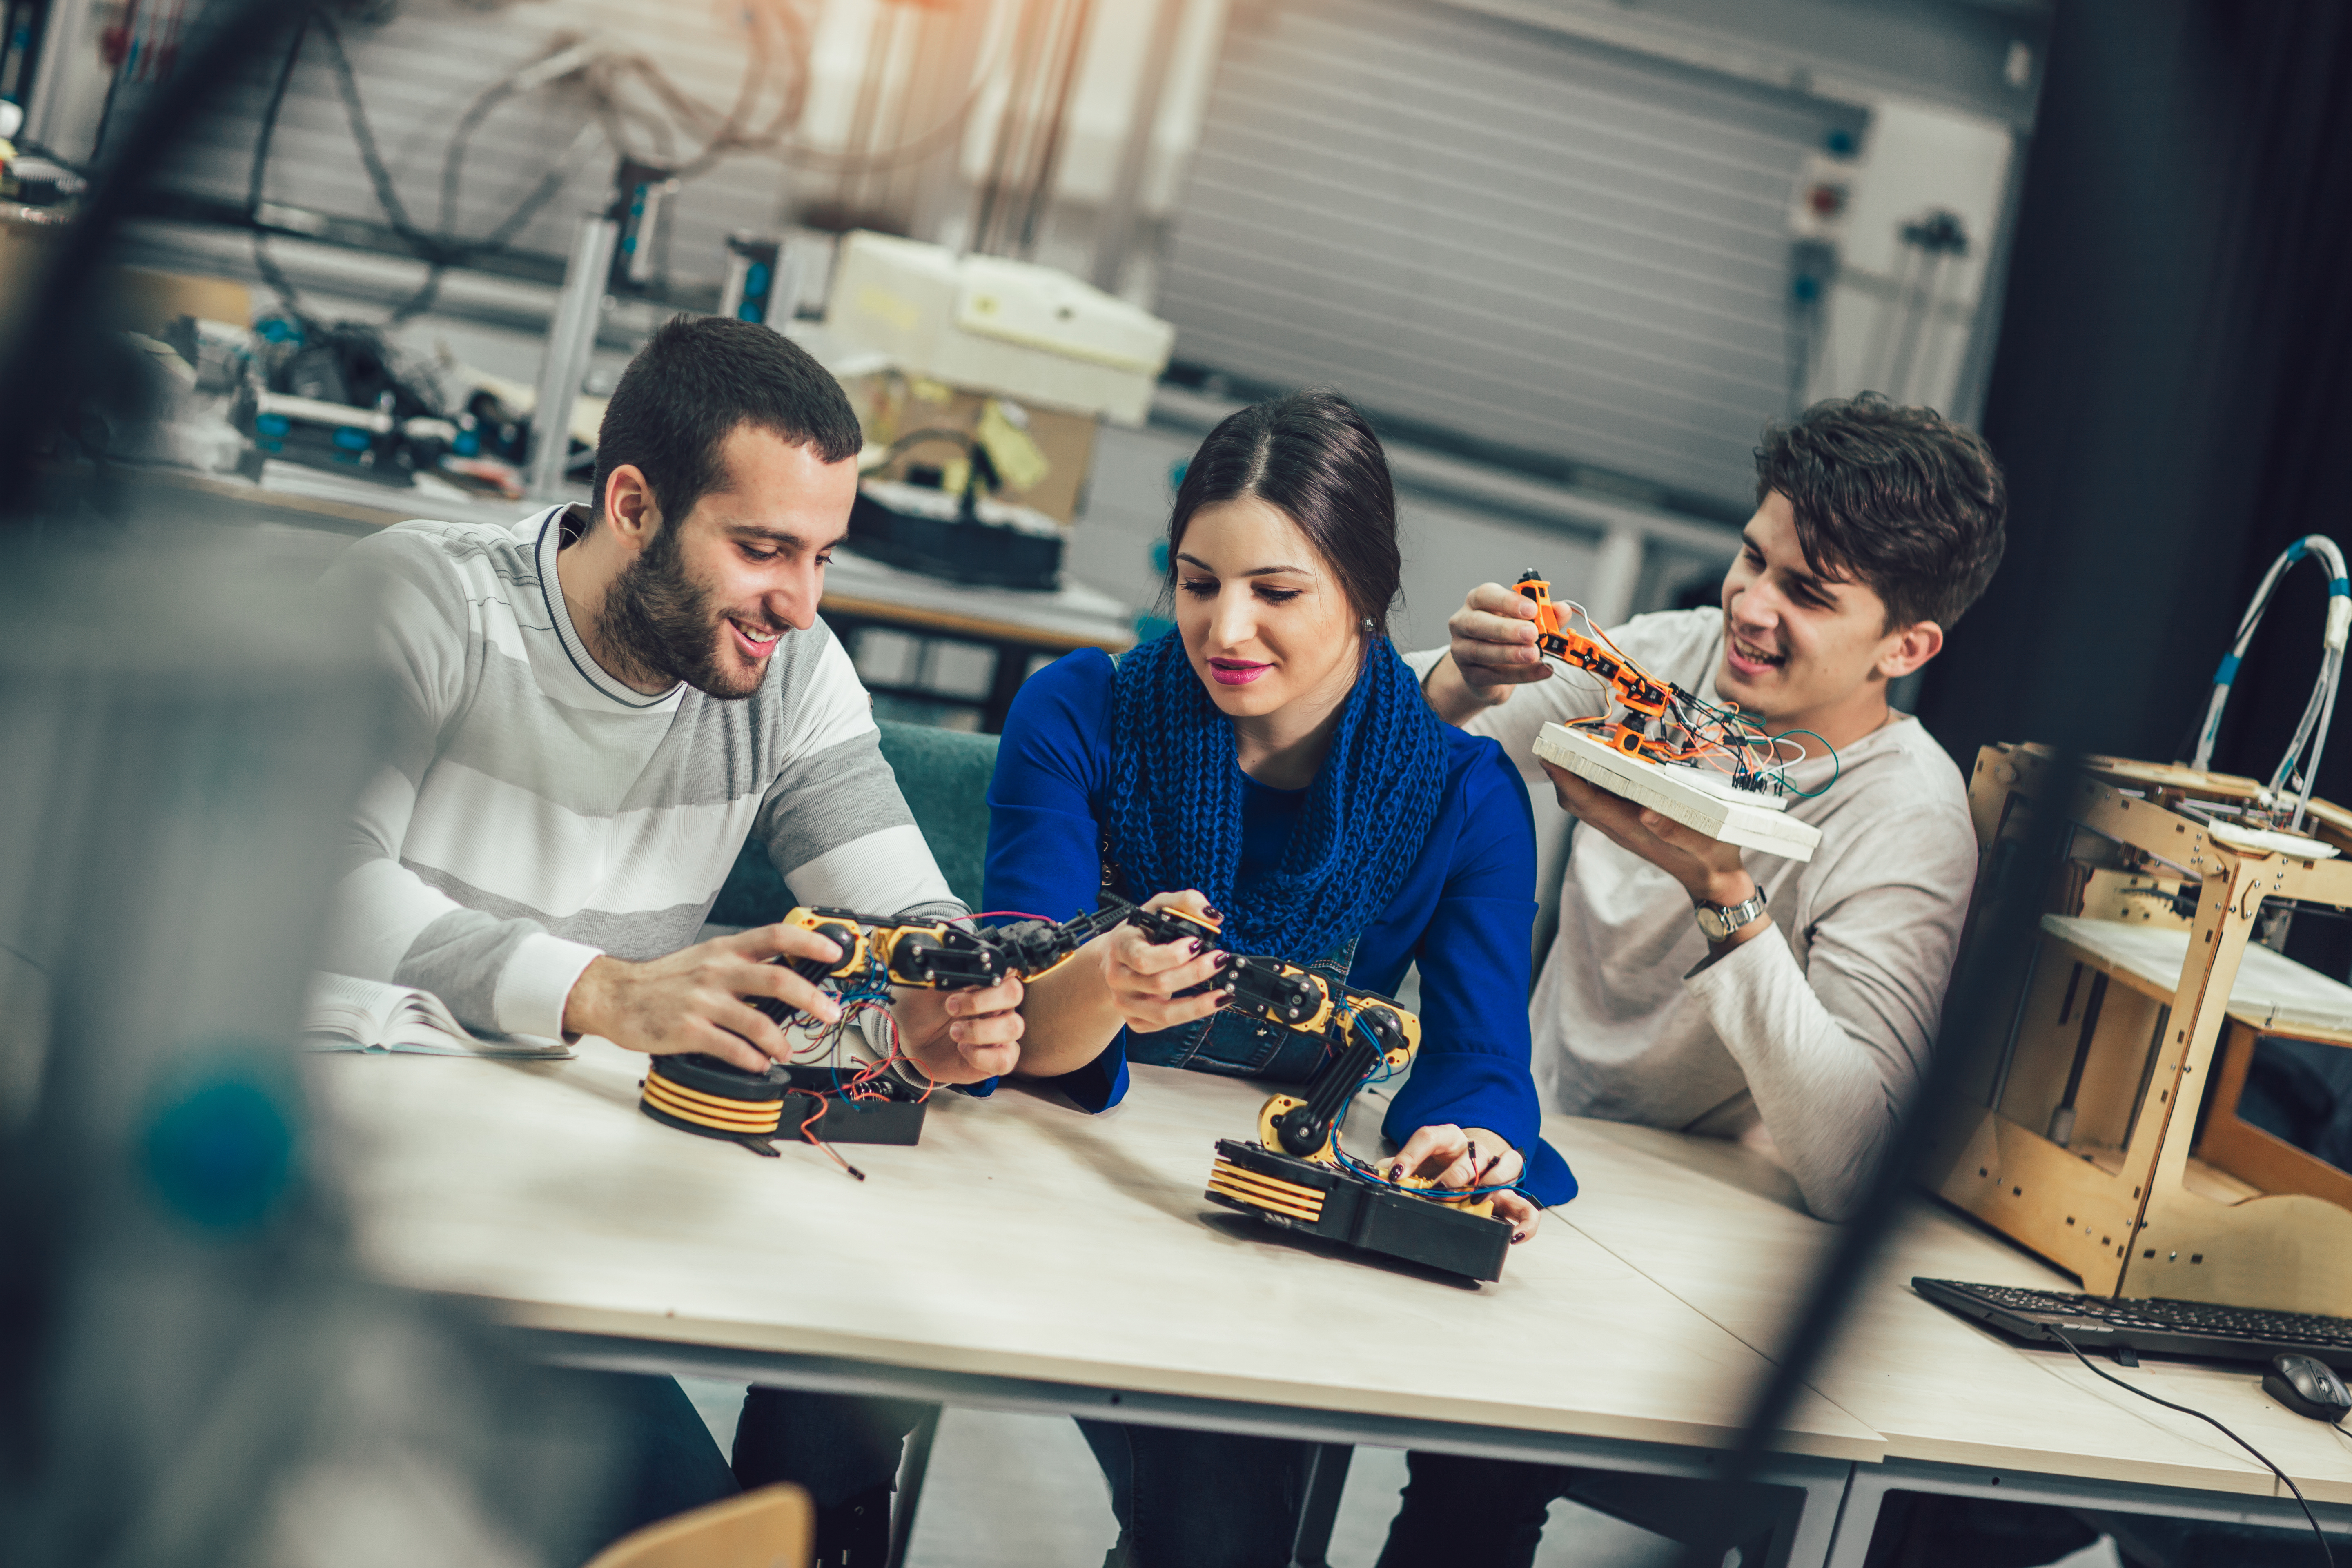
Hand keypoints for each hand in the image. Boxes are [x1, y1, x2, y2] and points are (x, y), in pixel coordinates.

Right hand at [563, 924, 845, 1072]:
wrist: (616, 995)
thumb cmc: (664, 980)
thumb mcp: (704, 958)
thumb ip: (742, 963)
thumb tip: (786, 975)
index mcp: (725, 951)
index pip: (776, 936)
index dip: (810, 943)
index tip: (835, 953)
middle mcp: (718, 972)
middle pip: (779, 980)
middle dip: (812, 999)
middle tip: (830, 1013)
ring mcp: (703, 1002)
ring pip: (759, 1022)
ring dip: (782, 1041)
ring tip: (786, 1051)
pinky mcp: (689, 1030)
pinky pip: (733, 1049)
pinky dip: (752, 1060)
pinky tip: (757, 1063)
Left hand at [891, 974, 1024, 1084]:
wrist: (909, 1040)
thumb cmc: (920, 1010)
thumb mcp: (925, 986)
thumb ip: (942, 972)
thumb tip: (957, 963)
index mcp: (984, 982)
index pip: (1007, 969)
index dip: (993, 974)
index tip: (967, 982)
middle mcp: (997, 1005)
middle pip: (1014, 993)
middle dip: (982, 1000)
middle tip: (951, 1007)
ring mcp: (999, 1032)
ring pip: (1014, 1027)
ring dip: (980, 1030)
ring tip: (953, 1032)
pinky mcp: (996, 1058)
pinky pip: (1005, 1059)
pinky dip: (982, 1056)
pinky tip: (963, 1050)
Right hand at [1099, 889, 1232, 1033]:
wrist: (1115, 958)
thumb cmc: (1140, 931)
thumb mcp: (1158, 907)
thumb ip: (1185, 902)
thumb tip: (1212, 917)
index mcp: (1121, 947)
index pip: (1143, 958)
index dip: (1173, 954)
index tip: (1197, 943)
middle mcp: (1118, 977)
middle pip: (1158, 984)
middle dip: (1195, 973)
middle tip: (1220, 960)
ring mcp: (1125, 1002)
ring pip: (1164, 1013)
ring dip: (1199, 1005)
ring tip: (1224, 993)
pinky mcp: (1134, 1020)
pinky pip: (1164, 1024)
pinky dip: (1191, 1016)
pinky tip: (1209, 1003)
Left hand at [1387, 1123, 1540, 1242]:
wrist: (1469, 1158)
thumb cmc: (1441, 1161)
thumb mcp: (1418, 1161)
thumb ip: (1399, 1168)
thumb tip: (1380, 1177)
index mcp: (1447, 1139)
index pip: (1430, 1137)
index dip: (1411, 1154)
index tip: (1396, 1173)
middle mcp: (1474, 1150)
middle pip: (1470, 1156)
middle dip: (1455, 1175)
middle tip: (1441, 1192)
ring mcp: (1495, 1170)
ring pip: (1505, 1167)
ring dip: (1490, 1184)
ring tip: (1476, 1201)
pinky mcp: (1510, 1193)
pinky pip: (1526, 1207)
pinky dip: (1525, 1222)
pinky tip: (1514, 1235)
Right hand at [1427, 582, 1552, 722]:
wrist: (1490, 668)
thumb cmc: (1507, 636)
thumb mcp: (1527, 620)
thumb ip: (1545, 614)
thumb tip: (1562, 610)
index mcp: (1477, 602)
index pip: (1486, 595)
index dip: (1508, 601)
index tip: (1532, 609)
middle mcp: (1463, 623)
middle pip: (1478, 623)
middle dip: (1507, 629)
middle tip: (1532, 633)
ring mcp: (1461, 650)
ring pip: (1481, 651)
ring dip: (1510, 653)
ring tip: (1534, 654)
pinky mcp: (1469, 675)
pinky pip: (1493, 676)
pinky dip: (1520, 674)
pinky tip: (1541, 670)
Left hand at [1540, 761, 1759, 913]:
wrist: (1713, 880)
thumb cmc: (1710, 859)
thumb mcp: (1702, 843)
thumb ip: (1675, 830)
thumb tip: (1646, 812)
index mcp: (1631, 829)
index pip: (1586, 802)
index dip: (1565, 779)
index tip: (1549, 755)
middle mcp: (1620, 827)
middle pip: (1576, 800)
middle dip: (1561, 773)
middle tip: (1554, 741)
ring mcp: (1623, 826)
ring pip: (1586, 800)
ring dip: (1574, 775)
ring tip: (1571, 744)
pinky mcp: (1630, 823)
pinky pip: (1601, 801)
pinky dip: (1593, 781)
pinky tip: (1603, 762)